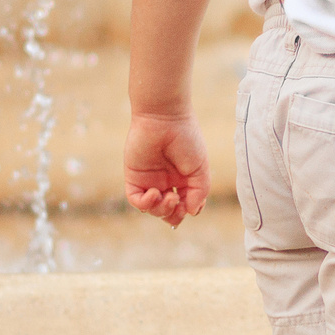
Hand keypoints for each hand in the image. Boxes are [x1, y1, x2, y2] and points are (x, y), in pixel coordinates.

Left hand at [123, 112, 209, 226]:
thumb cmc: (186, 139)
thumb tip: (192, 213)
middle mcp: (165, 182)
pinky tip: (154, 193)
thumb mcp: (200, 169)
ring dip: (161, 210)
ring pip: (152, 209)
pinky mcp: (134, 177)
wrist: (166, 119)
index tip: (194, 205)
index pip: (184, 205)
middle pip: (167, 211)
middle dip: (173, 215)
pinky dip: (145, 203)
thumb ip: (199, 192)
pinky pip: (136, 200)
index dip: (188, 211)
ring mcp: (149, 180)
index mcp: (182, 180)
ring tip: (169, 197)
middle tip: (177, 203)